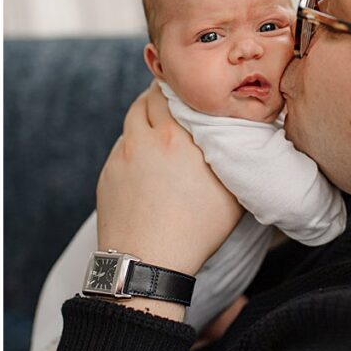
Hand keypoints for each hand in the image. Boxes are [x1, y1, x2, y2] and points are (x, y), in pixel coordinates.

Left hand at [96, 82, 241, 287]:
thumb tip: (243, 137)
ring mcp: (121, 156)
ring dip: (144, 118)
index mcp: (175, 138)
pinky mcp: (107, 173)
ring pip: (131, 121)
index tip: (190, 88)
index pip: (171, 92)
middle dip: (160, 96)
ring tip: (161, 129)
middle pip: (147, 99)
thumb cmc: (194, 232)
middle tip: (176, 102)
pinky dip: (133, 146)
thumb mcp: (230, 194)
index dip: (181, 87)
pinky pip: (121, 148)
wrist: (145, 263)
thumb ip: (232, 157)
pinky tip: (146, 163)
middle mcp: (144, 139)